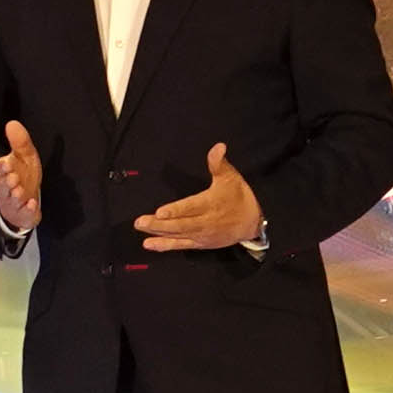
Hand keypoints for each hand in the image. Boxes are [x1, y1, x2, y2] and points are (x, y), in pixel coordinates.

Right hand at [0, 117, 44, 237]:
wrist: (25, 202)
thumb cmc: (23, 176)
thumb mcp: (24, 157)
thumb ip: (20, 142)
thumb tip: (12, 123)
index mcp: (6, 172)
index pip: (1, 169)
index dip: (3, 166)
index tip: (6, 162)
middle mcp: (7, 188)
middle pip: (4, 185)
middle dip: (8, 182)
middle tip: (13, 178)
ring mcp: (14, 203)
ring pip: (12, 200)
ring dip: (16, 195)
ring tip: (20, 191)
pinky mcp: (23, 214)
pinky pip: (24, 213)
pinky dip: (27, 210)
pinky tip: (32, 204)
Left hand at [135, 143, 268, 253]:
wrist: (252, 223)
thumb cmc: (239, 197)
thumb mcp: (231, 177)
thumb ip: (219, 163)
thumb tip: (218, 146)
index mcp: (210, 204)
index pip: (190, 208)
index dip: (175, 211)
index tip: (160, 212)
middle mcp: (204, 222)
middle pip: (179, 224)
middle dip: (158, 224)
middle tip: (140, 222)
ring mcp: (201, 235)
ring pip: (177, 235)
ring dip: (158, 234)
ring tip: (142, 231)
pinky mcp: (199, 243)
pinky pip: (180, 245)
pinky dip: (165, 246)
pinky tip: (149, 244)